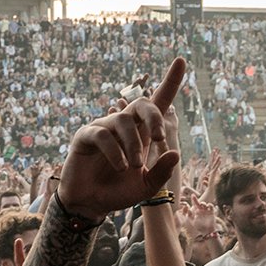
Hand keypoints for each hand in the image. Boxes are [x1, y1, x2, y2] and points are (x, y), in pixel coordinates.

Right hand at [57, 59, 183, 220]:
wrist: (91, 205)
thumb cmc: (119, 192)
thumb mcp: (147, 186)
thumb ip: (162, 172)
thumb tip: (175, 153)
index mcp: (141, 133)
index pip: (157, 102)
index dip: (170, 82)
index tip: (181, 60)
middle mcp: (123, 125)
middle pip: (142, 104)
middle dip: (154, 117)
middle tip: (160, 137)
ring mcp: (103, 128)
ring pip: (123, 120)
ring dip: (134, 144)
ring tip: (135, 166)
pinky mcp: (85, 136)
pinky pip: (103, 134)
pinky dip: (116, 152)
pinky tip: (120, 166)